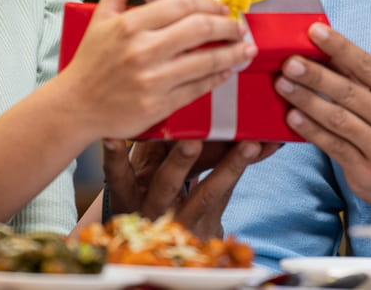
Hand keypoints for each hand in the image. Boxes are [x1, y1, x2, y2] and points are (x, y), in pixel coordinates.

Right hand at [62, 0, 256, 139]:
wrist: (76, 106)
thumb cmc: (90, 59)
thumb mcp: (102, 15)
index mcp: (129, 25)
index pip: (182, 5)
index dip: (209, 3)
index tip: (223, 6)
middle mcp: (142, 51)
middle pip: (200, 30)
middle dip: (227, 26)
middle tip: (239, 25)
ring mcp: (152, 80)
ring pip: (205, 61)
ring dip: (232, 53)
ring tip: (246, 47)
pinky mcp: (159, 105)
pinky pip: (197, 88)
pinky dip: (217, 78)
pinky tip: (226, 71)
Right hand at [102, 138, 279, 237]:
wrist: (170, 251)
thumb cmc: (152, 203)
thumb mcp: (137, 190)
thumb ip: (143, 158)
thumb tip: (145, 118)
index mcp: (130, 201)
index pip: (119, 178)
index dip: (114, 158)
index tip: (111, 135)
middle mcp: (154, 214)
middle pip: (166, 186)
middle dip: (180, 163)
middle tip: (192, 141)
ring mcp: (184, 224)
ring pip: (207, 195)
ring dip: (229, 167)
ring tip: (249, 145)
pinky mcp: (208, 229)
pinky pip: (227, 197)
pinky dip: (242, 171)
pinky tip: (260, 151)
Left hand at [275, 22, 370, 206]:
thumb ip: (361, 78)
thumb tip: (324, 47)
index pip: (368, 66)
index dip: (340, 47)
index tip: (314, 31)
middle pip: (350, 93)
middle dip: (315, 75)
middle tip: (289, 62)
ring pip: (338, 119)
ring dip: (307, 100)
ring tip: (282, 85)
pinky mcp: (368, 172)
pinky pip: (333, 146)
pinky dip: (310, 129)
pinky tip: (292, 117)